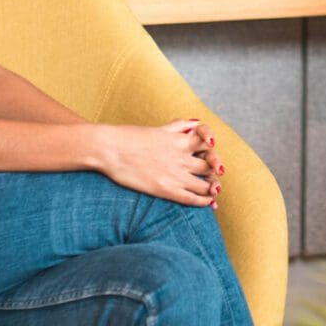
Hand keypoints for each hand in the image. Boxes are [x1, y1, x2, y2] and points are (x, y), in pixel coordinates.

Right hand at [93, 119, 224, 207]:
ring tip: (214, 192)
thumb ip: (179, 126)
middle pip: (210, 166)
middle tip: (216, 178)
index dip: (214, 152)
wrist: (110, 149)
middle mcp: (181, 156)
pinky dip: (204, 201)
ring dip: (212, 189)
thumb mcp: (159, 128)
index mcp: (180, 140)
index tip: (214, 159)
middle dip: (215, 172)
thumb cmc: (130, 137)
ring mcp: (174, 174)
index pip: (209, 145)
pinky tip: (208, 203)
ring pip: (205, 184)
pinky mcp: (165, 189)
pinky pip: (192, 198)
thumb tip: (195, 123)